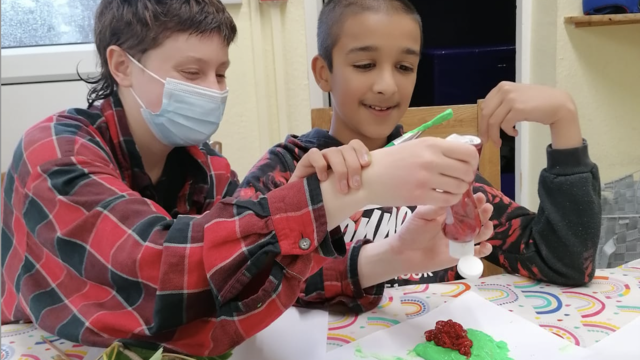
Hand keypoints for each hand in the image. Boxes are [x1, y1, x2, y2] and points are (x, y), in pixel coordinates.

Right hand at [290, 140, 370, 193]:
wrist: (304, 205)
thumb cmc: (329, 199)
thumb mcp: (346, 192)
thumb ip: (357, 186)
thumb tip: (376, 188)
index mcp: (344, 159)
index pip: (355, 145)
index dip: (362, 151)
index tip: (366, 165)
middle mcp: (333, 156)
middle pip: (346, 149)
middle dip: (353, 166)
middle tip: (355, 186)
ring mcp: (320, 157)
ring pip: (333, 152)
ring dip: (340, 170)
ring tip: (342, 189)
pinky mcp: (305, 161)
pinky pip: (315, 155)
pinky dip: (320, 165)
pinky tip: (323, 179)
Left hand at [357, 193, 493, 287]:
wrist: (404, 253)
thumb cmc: (411, 231)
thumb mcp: (422, 214)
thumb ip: (437, 207)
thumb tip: (454, 195)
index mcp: (448, 213)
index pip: (465, 204)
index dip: (473, 199)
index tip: (478, 195)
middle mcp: (457, 225)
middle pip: (476, 217)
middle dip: (483, 211)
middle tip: (485, 206)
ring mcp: (460, 240)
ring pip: (479, 233)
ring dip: (486, 228)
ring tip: (488, 223)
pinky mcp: (460, 255)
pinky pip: (476, 253)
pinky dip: (485, 250)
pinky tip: (486, 246)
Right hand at [362, 137, 478, 207]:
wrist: (370, 177)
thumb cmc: (393, 161)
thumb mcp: (416, 146)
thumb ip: (438, 150)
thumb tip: (463, 157)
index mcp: (431, 144)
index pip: (468, 152)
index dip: (473, 162)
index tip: (467, 167)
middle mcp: (430, 159)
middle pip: (467, 171)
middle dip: (467, 178)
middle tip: (459, 180)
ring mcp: (425, 178)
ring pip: (460, 187)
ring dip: (459, 190)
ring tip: (450, 189)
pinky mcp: (420, 196)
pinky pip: (448, 200)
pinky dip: (450, 200)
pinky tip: (443, 197)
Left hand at [480, 82, 579, 146]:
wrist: (558, 104)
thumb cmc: (538, 102)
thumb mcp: (516, 97)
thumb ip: (502, 103)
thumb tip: (487, 120)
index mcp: (502, 86)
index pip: (484, 106)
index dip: (482, 121)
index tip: (484, 132)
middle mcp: (504, 90)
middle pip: (486, 114)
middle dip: (484, 130)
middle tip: (487, 141)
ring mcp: (511, 99)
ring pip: (493, 121)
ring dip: (495, 135)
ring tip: (499, 142)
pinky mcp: (518, 108)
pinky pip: (505, 125)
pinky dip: (508, 132)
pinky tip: (515, 133)